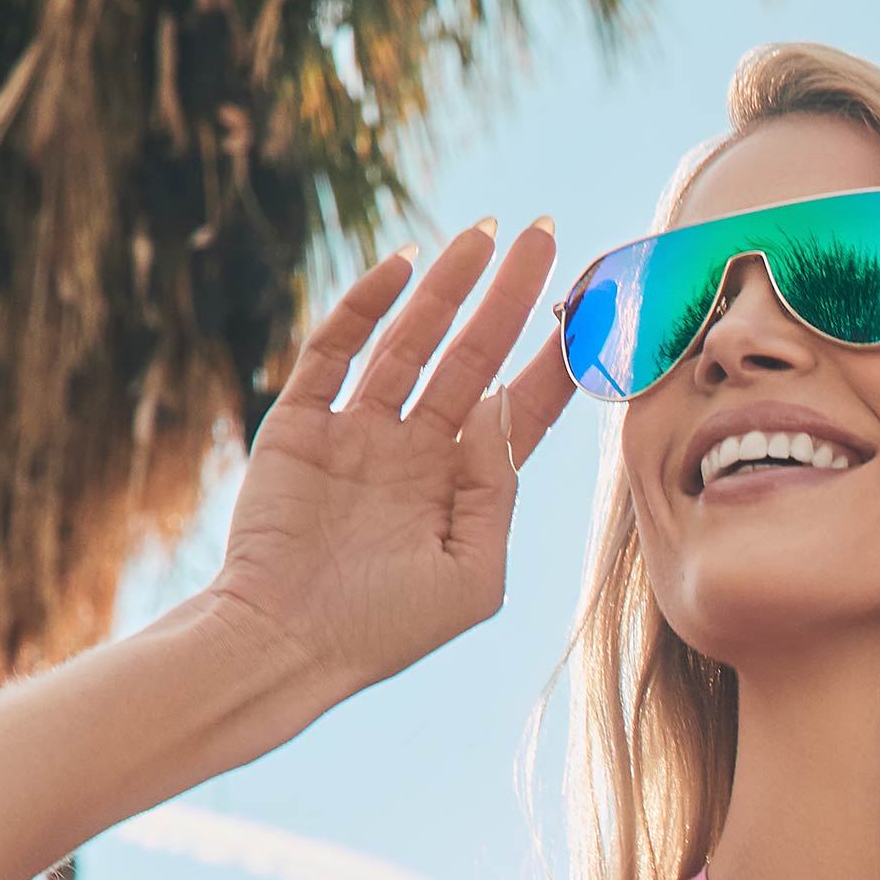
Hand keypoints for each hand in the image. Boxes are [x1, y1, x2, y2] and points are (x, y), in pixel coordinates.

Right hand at [207, 217, 574, 693]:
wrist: (284, 647)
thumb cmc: (384, 629)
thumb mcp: (473, 576)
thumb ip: (496, 494)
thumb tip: (499, 411)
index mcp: (461, 490)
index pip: (520, 410)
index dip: (557, 358)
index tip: (595, 306)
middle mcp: (414, 452)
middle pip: (474, 357)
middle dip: (510, 297)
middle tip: (543, 231)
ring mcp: (357, 434)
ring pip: (411, 342)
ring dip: (446, 287)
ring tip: (482, 235)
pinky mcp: (300, 424)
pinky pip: (335, 351)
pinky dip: (365, 307)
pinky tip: (402, 264)